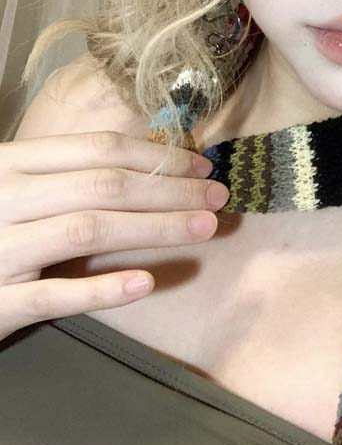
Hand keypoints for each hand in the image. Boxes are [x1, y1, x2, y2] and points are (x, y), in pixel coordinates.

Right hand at [0, 131, 228, 341]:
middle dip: (170, 190)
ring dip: (155, 228)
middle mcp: (5, 199)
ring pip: (88, 229)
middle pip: (104, 186)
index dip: (155, 155)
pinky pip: (54, 295)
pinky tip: (145, 283)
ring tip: (204, 228)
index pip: (97, 150)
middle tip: (218, 197)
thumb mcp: (11, 187)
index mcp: (11, 164)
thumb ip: (61, 175)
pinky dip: (101, 289)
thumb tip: (144, 167)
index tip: (200, 165)